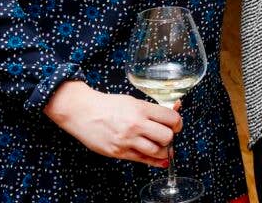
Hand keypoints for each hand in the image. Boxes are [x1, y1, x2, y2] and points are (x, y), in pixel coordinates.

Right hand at [44, 80, 181, 167]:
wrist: (83, 112)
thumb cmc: (108, 105)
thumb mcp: (133, 100)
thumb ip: (152, 108)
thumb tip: (176, 108)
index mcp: (141, 108)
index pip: (171, 118)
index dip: (177, 123)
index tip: (176, 125)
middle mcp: (135, 124)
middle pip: (167, 136)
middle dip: (170, 137)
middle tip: (167, 135)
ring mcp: (127, 140)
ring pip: (157, 151)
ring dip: (163, 151)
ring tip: (160, 146)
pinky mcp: (118, 152)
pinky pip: (142, 160)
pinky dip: (155, 161)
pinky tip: (160, 160)